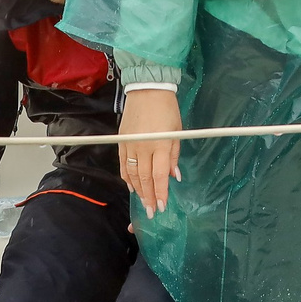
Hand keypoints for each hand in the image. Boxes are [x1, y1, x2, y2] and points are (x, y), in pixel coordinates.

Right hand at [119, 91, 182, 216]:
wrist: (147, 90)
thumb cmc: (167, 109)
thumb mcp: (178, 131)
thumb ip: (174, 155)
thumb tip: (173, 176)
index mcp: (161, 145)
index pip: (159, 176)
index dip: (161, 193)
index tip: (163, 206)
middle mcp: (144, 147)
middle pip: (144, 178)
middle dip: (149, 197)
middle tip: (152, 211)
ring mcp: (130, 145)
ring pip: (132, 174)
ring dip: (138, 190)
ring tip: (143, 201)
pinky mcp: (122, 141)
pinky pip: (123, 164)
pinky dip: (126, 177)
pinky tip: (131, 186)